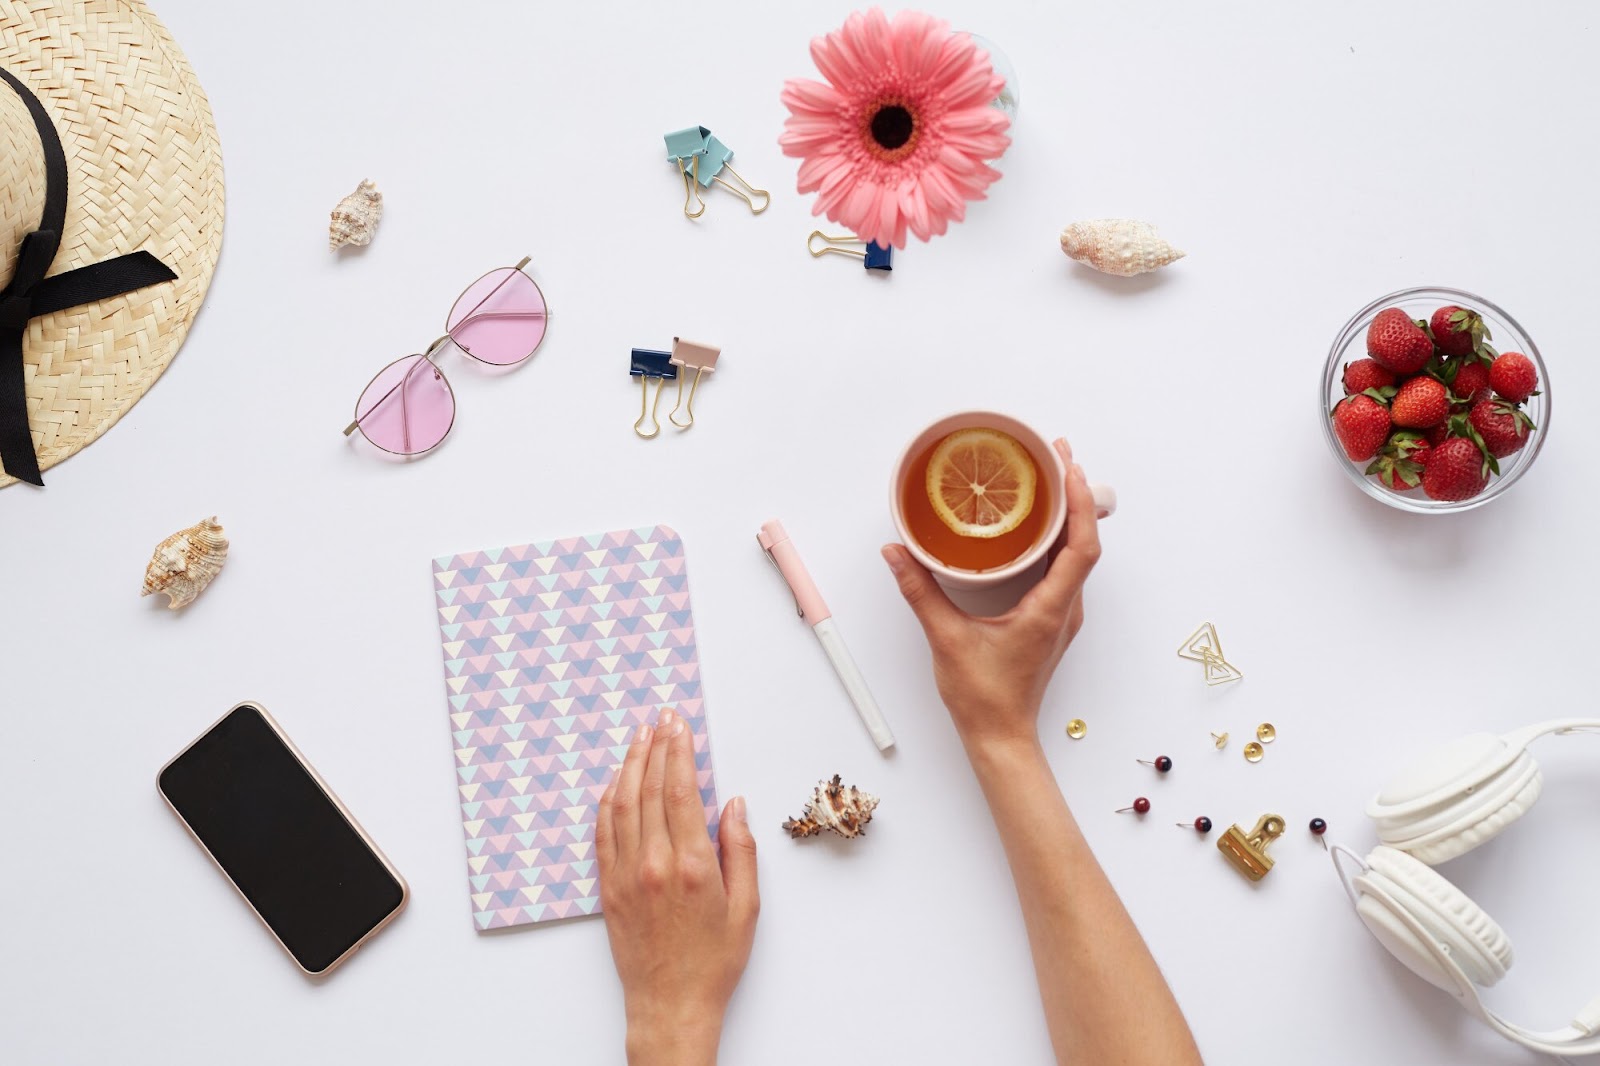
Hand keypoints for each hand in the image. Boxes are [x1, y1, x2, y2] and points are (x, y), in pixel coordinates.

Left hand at [597, 707, 759, 1065]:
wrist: (671, 1004)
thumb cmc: (713, 961)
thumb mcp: (746, 907)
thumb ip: (740, 850)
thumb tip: (733, 806)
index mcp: (691, 865)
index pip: (682, 791)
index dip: (680, 751)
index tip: (680, 725)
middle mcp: (653, 863)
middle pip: (651, 788)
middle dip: (657, 746)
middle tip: (662, 718)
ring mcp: (626, 874)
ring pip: (623, 804)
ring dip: (631, 765)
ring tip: (639, 737)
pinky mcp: (609, 888)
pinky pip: (604, 833)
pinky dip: (609, 801)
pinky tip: (616, 783)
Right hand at [882, 438, 1102, 753]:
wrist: (1000, 737)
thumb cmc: (983, 698)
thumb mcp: (946, 639)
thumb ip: (919, 591)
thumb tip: (897, 552)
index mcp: (1050, 609)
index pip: (1081, 546)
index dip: (1080, 502)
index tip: (1069, 467)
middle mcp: (1065, 608)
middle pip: (1086, 541)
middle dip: (1076, 494)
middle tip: (1057, 455)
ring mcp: (1061, 614)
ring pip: (1077, 555)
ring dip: (1069, 515)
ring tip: (1052, 479)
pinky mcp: (1050, 619)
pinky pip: (1064, 569)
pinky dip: (1057, 539)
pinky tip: (1036, 525)